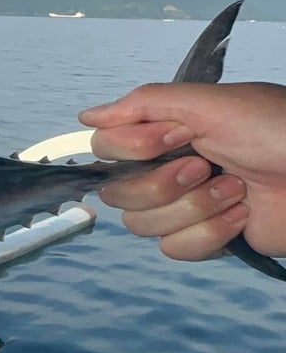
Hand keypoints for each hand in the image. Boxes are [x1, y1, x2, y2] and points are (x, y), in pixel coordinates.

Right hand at [79, 82, 285, 259]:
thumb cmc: (280, 131)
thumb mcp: (211, 104)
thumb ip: (145, 103)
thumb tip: (86, 117)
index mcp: (165, 133)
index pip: (106, 148)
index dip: (132, 149)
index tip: (175, 138)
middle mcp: (167, 168)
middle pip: (118, 194)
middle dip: (163, 185)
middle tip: (206, 167)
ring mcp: (185, 206)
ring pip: (143, 226)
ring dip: (193, 208)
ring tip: (236, 192)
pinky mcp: (206, 238)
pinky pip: (174, 249)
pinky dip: (210, 234)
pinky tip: (241, 216)